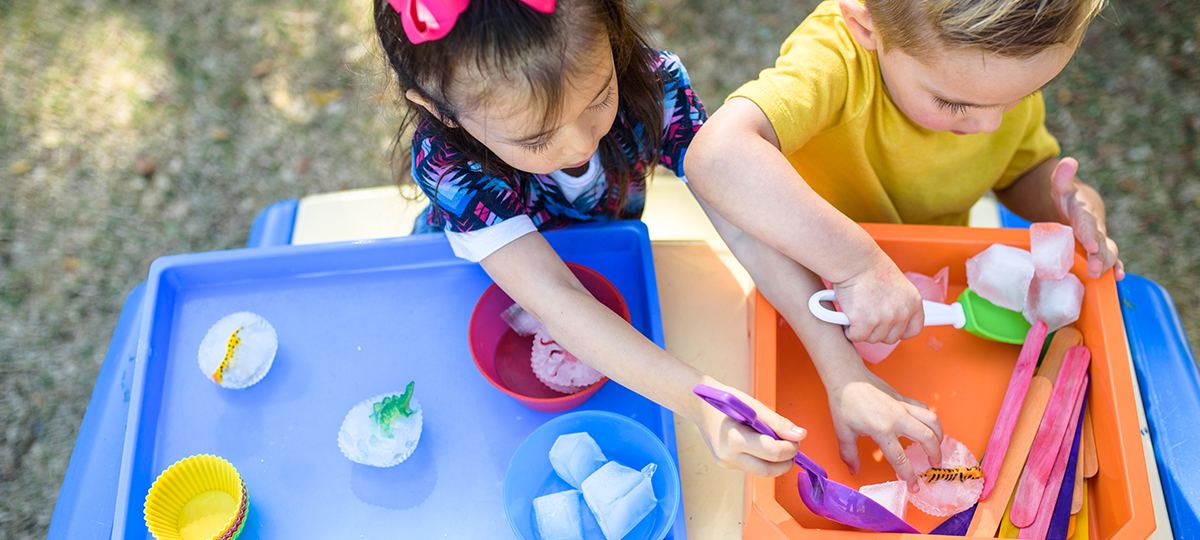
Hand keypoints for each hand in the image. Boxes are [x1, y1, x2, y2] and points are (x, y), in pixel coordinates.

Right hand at [693, 385, 806, 477]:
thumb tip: (800, 435)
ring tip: (777, 443)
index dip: (790, 448)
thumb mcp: (755, 407)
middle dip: (786, 462)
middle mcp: (728, 456)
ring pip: (761, 471)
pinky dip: (763, 459)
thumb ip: (779, 423)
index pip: (772, 453)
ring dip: (775, 462)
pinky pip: (752, 467)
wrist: (700, 406)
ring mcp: (726, 463)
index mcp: (735, 439)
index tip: (796, 439)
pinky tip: (761, 444)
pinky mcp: (726, 465)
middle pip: (767, 470)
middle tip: (792, 447)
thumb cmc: (727, 401)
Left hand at [827, 369, 942, 491]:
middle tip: (934, 465)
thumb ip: (849, 454)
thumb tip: (853, 470)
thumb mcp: (842, 432)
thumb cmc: (843, 403)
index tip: (914, 486)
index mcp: (882, 430)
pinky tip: (927, 427)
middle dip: (935, 455)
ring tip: (937, 447)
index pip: (900, 458)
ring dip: (939, 435)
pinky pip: (923, 409)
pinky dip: (930, 419)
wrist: (847, 377)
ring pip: (932, 420)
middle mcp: (898, 418)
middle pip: (927, 438)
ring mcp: (903, 406)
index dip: (909, 475)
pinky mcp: (903, 398)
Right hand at [832, 256, 923, 343]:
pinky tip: (846, 319)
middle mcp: (902, 312)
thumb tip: (890, 319)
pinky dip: (850, 331)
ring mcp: (884, 319)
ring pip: (873, 338)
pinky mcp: (864, 322)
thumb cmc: (869, 267)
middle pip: (891, 338)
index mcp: (913, 302)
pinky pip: (857, 336)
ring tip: (855, 316)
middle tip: (867, 321)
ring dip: (862, 331)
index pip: (914, 330)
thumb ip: (898, 303)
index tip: (890, 330)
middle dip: (878, 332)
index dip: (900, 332)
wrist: (854, 261)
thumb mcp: (896, 285)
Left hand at [1050, 157, 1124, 279]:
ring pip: (1109, 251)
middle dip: (1099, 255)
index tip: (1092, 245)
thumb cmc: (1069, 198)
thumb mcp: (1061, 188)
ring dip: (1106, 264)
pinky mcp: (1101, 248)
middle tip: (1095, 268)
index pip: (1088, 224)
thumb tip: (1068, 161)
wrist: (1083, 205)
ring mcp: (1101, 238)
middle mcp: (1097, 227)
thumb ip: (1061, 177)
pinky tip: (1117, 278)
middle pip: (1101, 241)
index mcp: (1085, 213)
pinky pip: (1111, 258)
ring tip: (1101, 275)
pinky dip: (1115, 267)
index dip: (1090, 234)